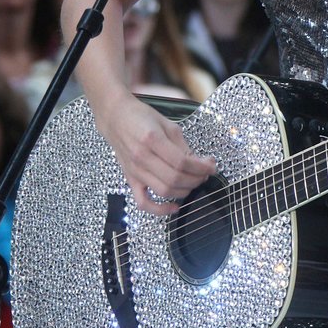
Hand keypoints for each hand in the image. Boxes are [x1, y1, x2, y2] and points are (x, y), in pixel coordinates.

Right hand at [94, 91, 214, 214]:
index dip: (200, 167)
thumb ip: (183, 145)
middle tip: (205, 173)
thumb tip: (201, 163)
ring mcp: (135, 171)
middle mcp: (141, 157)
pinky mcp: (130, 179)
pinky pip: (143, 202)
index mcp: (152, 139)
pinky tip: (174, 207)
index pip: (182, 162)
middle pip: (174, 178)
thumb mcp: (167, 124)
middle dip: (196, 179)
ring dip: (184, 191)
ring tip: (194, 182)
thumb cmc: (141, 117)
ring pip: (164, 190)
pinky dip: (159, 210)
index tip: (211, 166)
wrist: (116, 117)